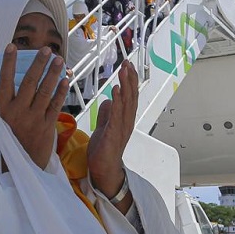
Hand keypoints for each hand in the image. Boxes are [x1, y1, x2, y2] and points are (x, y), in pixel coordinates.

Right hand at [0, 44, 68, 169]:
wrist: (18, 171)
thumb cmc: (0, 149)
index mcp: (2, 111)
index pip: (4, 82)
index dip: (8, 63)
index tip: (11, 46)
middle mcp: (18, 112)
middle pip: (29, 83)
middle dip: (38, 64)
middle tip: (46, 50)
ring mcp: (34, 119)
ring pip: (45, 92)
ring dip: (52, 74)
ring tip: (59, 60)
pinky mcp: (47, 127)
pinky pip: (55, 106)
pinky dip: (60, 92)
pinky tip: (65, 80)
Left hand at [87, 61, 138, 196]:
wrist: (103, 170)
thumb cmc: (103, 151)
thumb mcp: (104, 128)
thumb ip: (107, 114)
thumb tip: (108, 101)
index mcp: (124, 119)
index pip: (129, 96)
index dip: (129, 80)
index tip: (127, 65)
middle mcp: (127, 121)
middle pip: (131, 96)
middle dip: (130, 79)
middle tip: (128, 63)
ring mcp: (122, 128)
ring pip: (126, 103)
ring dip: (125, 86)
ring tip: (123, 71)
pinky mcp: (114, 135)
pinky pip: (117, 116)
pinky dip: (117, 102)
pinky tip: (115, 91)